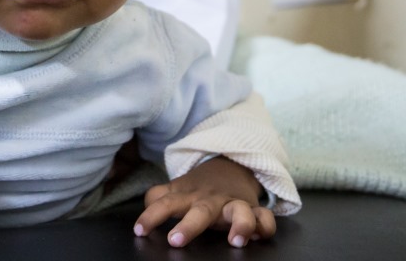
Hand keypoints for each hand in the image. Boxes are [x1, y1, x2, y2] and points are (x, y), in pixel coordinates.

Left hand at [133, 157, 274, 247]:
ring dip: (240, 224)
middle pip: (200, 211)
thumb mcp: (178, 188)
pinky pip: (265, 217)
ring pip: (240, 211)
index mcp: (189, 196)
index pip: (166, 203)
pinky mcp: (254, 209)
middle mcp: (211, 201)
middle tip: (176, 240)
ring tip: (236, 240)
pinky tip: (259, 236)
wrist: (232, 166)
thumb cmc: (200, 187)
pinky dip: (265, 225)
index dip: (152, 215)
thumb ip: (158, 196)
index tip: (140, 230)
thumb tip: (144, 208)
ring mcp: (234, 204)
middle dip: (189, 226)